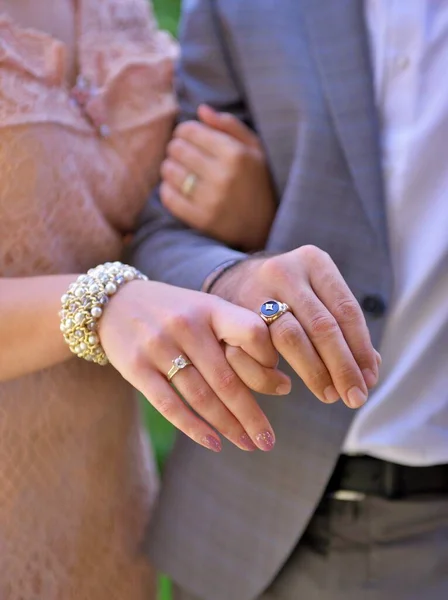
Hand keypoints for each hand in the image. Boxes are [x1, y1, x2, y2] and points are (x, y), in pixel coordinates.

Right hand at [99, 280, 290, 451]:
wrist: (112, 302)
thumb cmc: (173, 311)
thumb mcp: (204, 308)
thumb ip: (237, 335)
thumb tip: (281, 381)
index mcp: (209, 307)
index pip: (252, 333)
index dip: (269, 361)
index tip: (281, 386)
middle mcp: (186, 325)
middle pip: (227, 378)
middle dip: (252, 415)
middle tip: (269, 441)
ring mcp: (158, 346)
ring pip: (201, 396)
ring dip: (227, 426)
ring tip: (247, 444)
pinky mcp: (136, 367)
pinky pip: (169, 404)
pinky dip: (194, 428)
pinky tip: (214, 443)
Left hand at [160, 104, 275, 250]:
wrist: (266, 226)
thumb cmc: (260, 181)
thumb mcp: (255, 149)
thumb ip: (229, 126)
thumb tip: (201, 109)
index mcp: (235, 154)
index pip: (189, 131)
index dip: (184, 131)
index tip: (188, 137)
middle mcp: (222, 176)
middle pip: (176, 149)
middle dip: (176, 148)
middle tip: (183, 154)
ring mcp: (210, 200)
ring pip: (169, 171)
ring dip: (170, 167)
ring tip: (180, 170)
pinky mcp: (200, 220)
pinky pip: (168, 197)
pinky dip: (167, 189)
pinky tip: (177, 187)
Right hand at [209, 246, 380, 408]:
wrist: (232, 280)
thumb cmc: (288, 295)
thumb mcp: (316, 295)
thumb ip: (342, 326)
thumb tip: (371, 369)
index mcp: (313, 262)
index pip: (346, 309)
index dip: (360, 349)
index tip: (370, 380)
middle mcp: (284, 271)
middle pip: (321, 325)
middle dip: (342, 367)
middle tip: (355, 398)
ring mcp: (256, 291)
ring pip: (290, 338)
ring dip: (314, 372)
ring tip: (329, 395)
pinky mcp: (231, 313)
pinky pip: (259, 349)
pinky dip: (275, 371)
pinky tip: (287, 386)